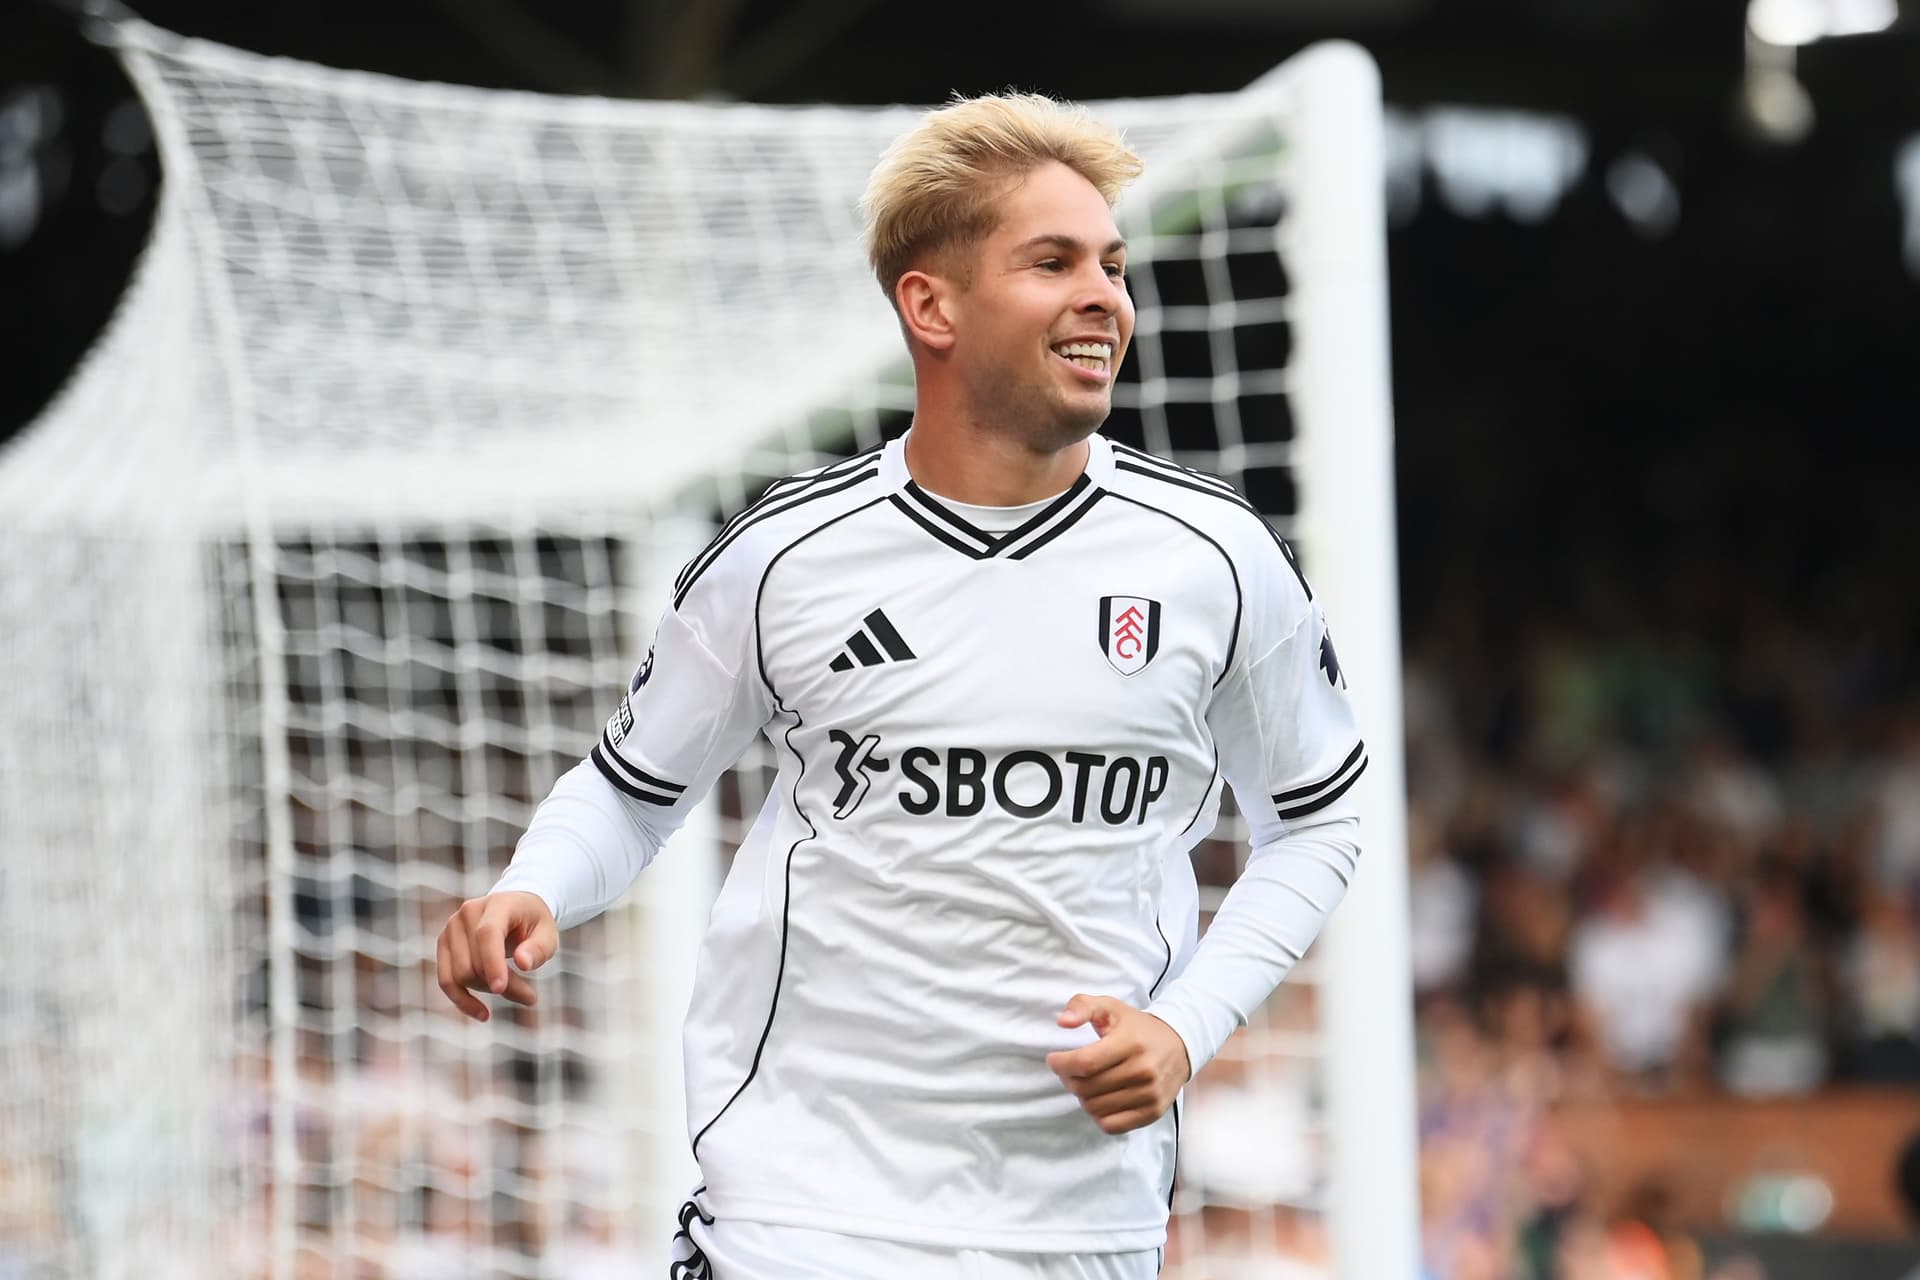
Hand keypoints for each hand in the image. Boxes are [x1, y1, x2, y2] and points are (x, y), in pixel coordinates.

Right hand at [435, 891, 558, 1021]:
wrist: (515, 909)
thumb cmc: (534, 923)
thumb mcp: (549, 933)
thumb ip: (539, 948)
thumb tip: (523, 964)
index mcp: (498, 903)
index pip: (487, 934)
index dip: (492, 962)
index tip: (500, 989)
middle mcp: (468, 912)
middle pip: (474, 961)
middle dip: (502, 985)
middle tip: (530, 996)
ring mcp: (452, 927)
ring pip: (460, 974)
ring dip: (488, 991)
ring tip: (518, 994)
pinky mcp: (444, 944)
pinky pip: (446, 980)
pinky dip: (462, 1000)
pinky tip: (482, 1014)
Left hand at [1044, 994, 1191, 1134]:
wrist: (1179, 1046)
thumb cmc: (1137, 1027)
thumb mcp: (1111, 1007)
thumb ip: (1083, 1006)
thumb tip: (1063, 1022)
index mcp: (1131, 1042)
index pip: (1085, 1062)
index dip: (1061, 1064)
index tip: (1054, 1060)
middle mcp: (1143, 1070)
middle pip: (1087, 1088)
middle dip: (1069, 1080)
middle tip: (1070, 1071)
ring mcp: (1150, 1094)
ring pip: (1095, 1108)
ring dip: (1082, 1097)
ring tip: (1087, 1083)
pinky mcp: (1153, 1112)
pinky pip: (1112, 1126)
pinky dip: (1099, 1115)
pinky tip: (1100, 1099)